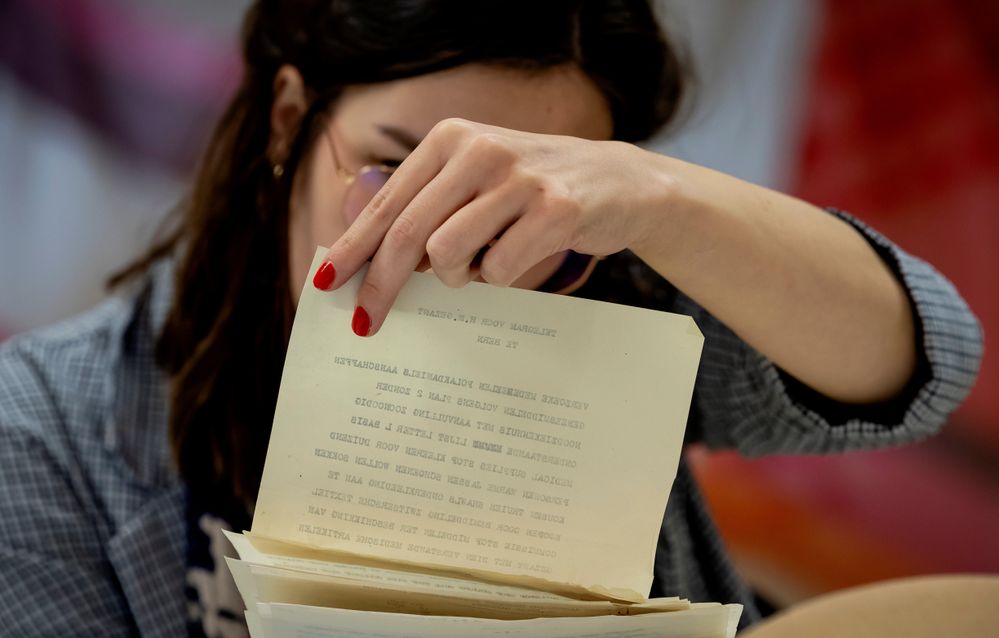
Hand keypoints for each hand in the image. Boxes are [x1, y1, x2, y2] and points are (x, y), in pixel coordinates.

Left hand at [318, 118, 668, 334]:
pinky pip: (500, 270)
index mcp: (450, 139)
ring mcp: (519, 180)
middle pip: (408, 233)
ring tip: (483, 263)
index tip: (326, 283)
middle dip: (382, 284)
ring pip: (449, 255)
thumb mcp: (476, 180)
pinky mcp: (555, 211)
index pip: (388, 203)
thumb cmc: (533, 189)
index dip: (354, 248)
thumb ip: (428, 206)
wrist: (619, 180)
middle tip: (368, 322)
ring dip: (458, 276)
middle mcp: (480, 150)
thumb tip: (367, 258)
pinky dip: (501, 278)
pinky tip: (520, 256)